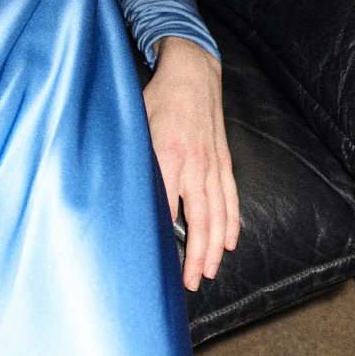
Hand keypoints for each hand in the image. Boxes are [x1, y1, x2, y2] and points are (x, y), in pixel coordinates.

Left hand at [142, 36, 240, 291]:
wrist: (191, 73)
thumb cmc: (156, 99)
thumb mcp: (135, 125)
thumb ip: (134, 161)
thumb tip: (123, 194)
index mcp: (167, 157)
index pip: (166, 209)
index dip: (164, 238)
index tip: (158, 263)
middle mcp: (194, 165)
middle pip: (200, 220)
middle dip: (197, 255)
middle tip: (190, 282)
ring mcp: (213, 165)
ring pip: (219, 214)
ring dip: (215, 247)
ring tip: (209, 272)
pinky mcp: (224, 161)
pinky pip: (230, 198)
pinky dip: (231, 222)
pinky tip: (229, 241)